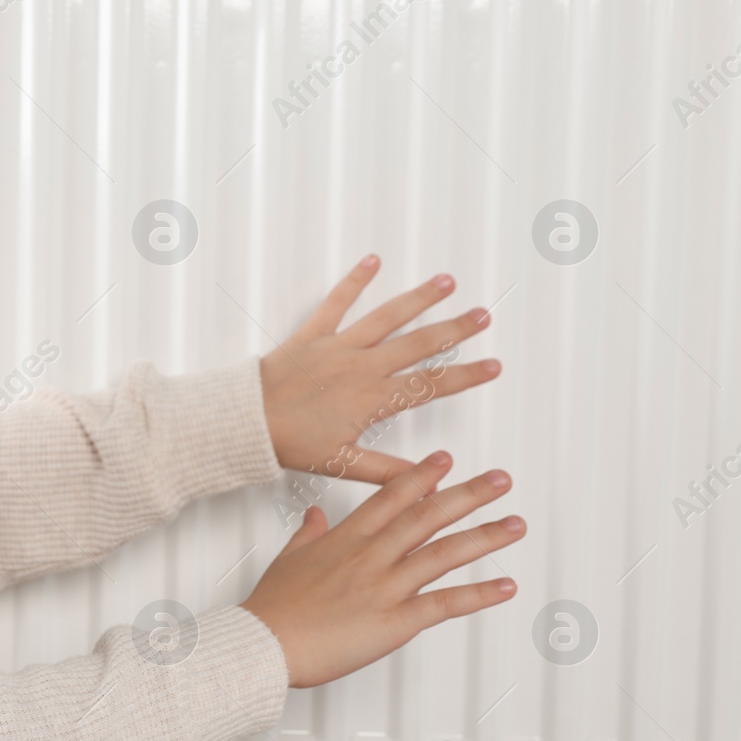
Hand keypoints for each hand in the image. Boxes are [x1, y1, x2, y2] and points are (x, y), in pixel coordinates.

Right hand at [241, 451, 522, 688]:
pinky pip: (445, 605)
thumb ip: (309, 533)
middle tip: (499, 479)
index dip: (421, 475)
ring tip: (514, 525)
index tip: (444, 459)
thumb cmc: (273, 608)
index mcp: (346, 539)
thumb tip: (316, 515)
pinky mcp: (394, 621)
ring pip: (443, 553)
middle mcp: (370, 557)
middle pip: (427, 516)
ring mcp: (385, 587)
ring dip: (484, 536)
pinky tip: (505, 586)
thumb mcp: (287, 559)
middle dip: (468, 494)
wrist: (265, 642)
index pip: (390, 497)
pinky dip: (479, 595)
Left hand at [260, 255, 499, 484]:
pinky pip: (337, 303)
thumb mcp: (342, 463)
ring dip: (419, 298)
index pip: (431, 385)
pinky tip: (372, 261)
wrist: (247, 421)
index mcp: (374, 398)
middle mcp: (363, 367)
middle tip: (483, 316)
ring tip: (446, 282)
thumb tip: (427, 479)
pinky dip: (354, 281)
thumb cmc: (289, 443)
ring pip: (388, 317)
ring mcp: (339, 347)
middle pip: (419, 344)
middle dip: (455, 329)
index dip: (465, 377)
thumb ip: (387, 470)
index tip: (493, 366)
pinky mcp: (313, 335)